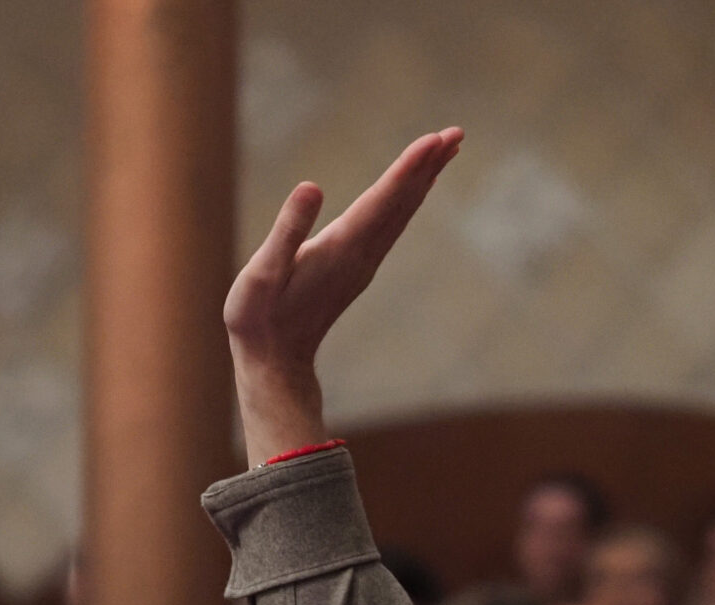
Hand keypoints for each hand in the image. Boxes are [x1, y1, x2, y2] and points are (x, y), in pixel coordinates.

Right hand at [224, 127, 463, 463]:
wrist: (274, 363)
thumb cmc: (259, 318)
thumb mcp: (262, 273)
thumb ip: (288, 230)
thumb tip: (311, 186)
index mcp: (341, 249)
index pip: (382, 200)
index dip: (409, 168)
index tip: (435, 139)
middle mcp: (360, 255)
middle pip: (402, 203)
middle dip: (428, 165)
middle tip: (456, 132)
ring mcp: (362, 263)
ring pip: (401, 213)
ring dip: (423, 180)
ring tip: (445, 149)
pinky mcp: (357, 268)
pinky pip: (390, 225)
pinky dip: (407, 199)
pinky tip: (414, 188)